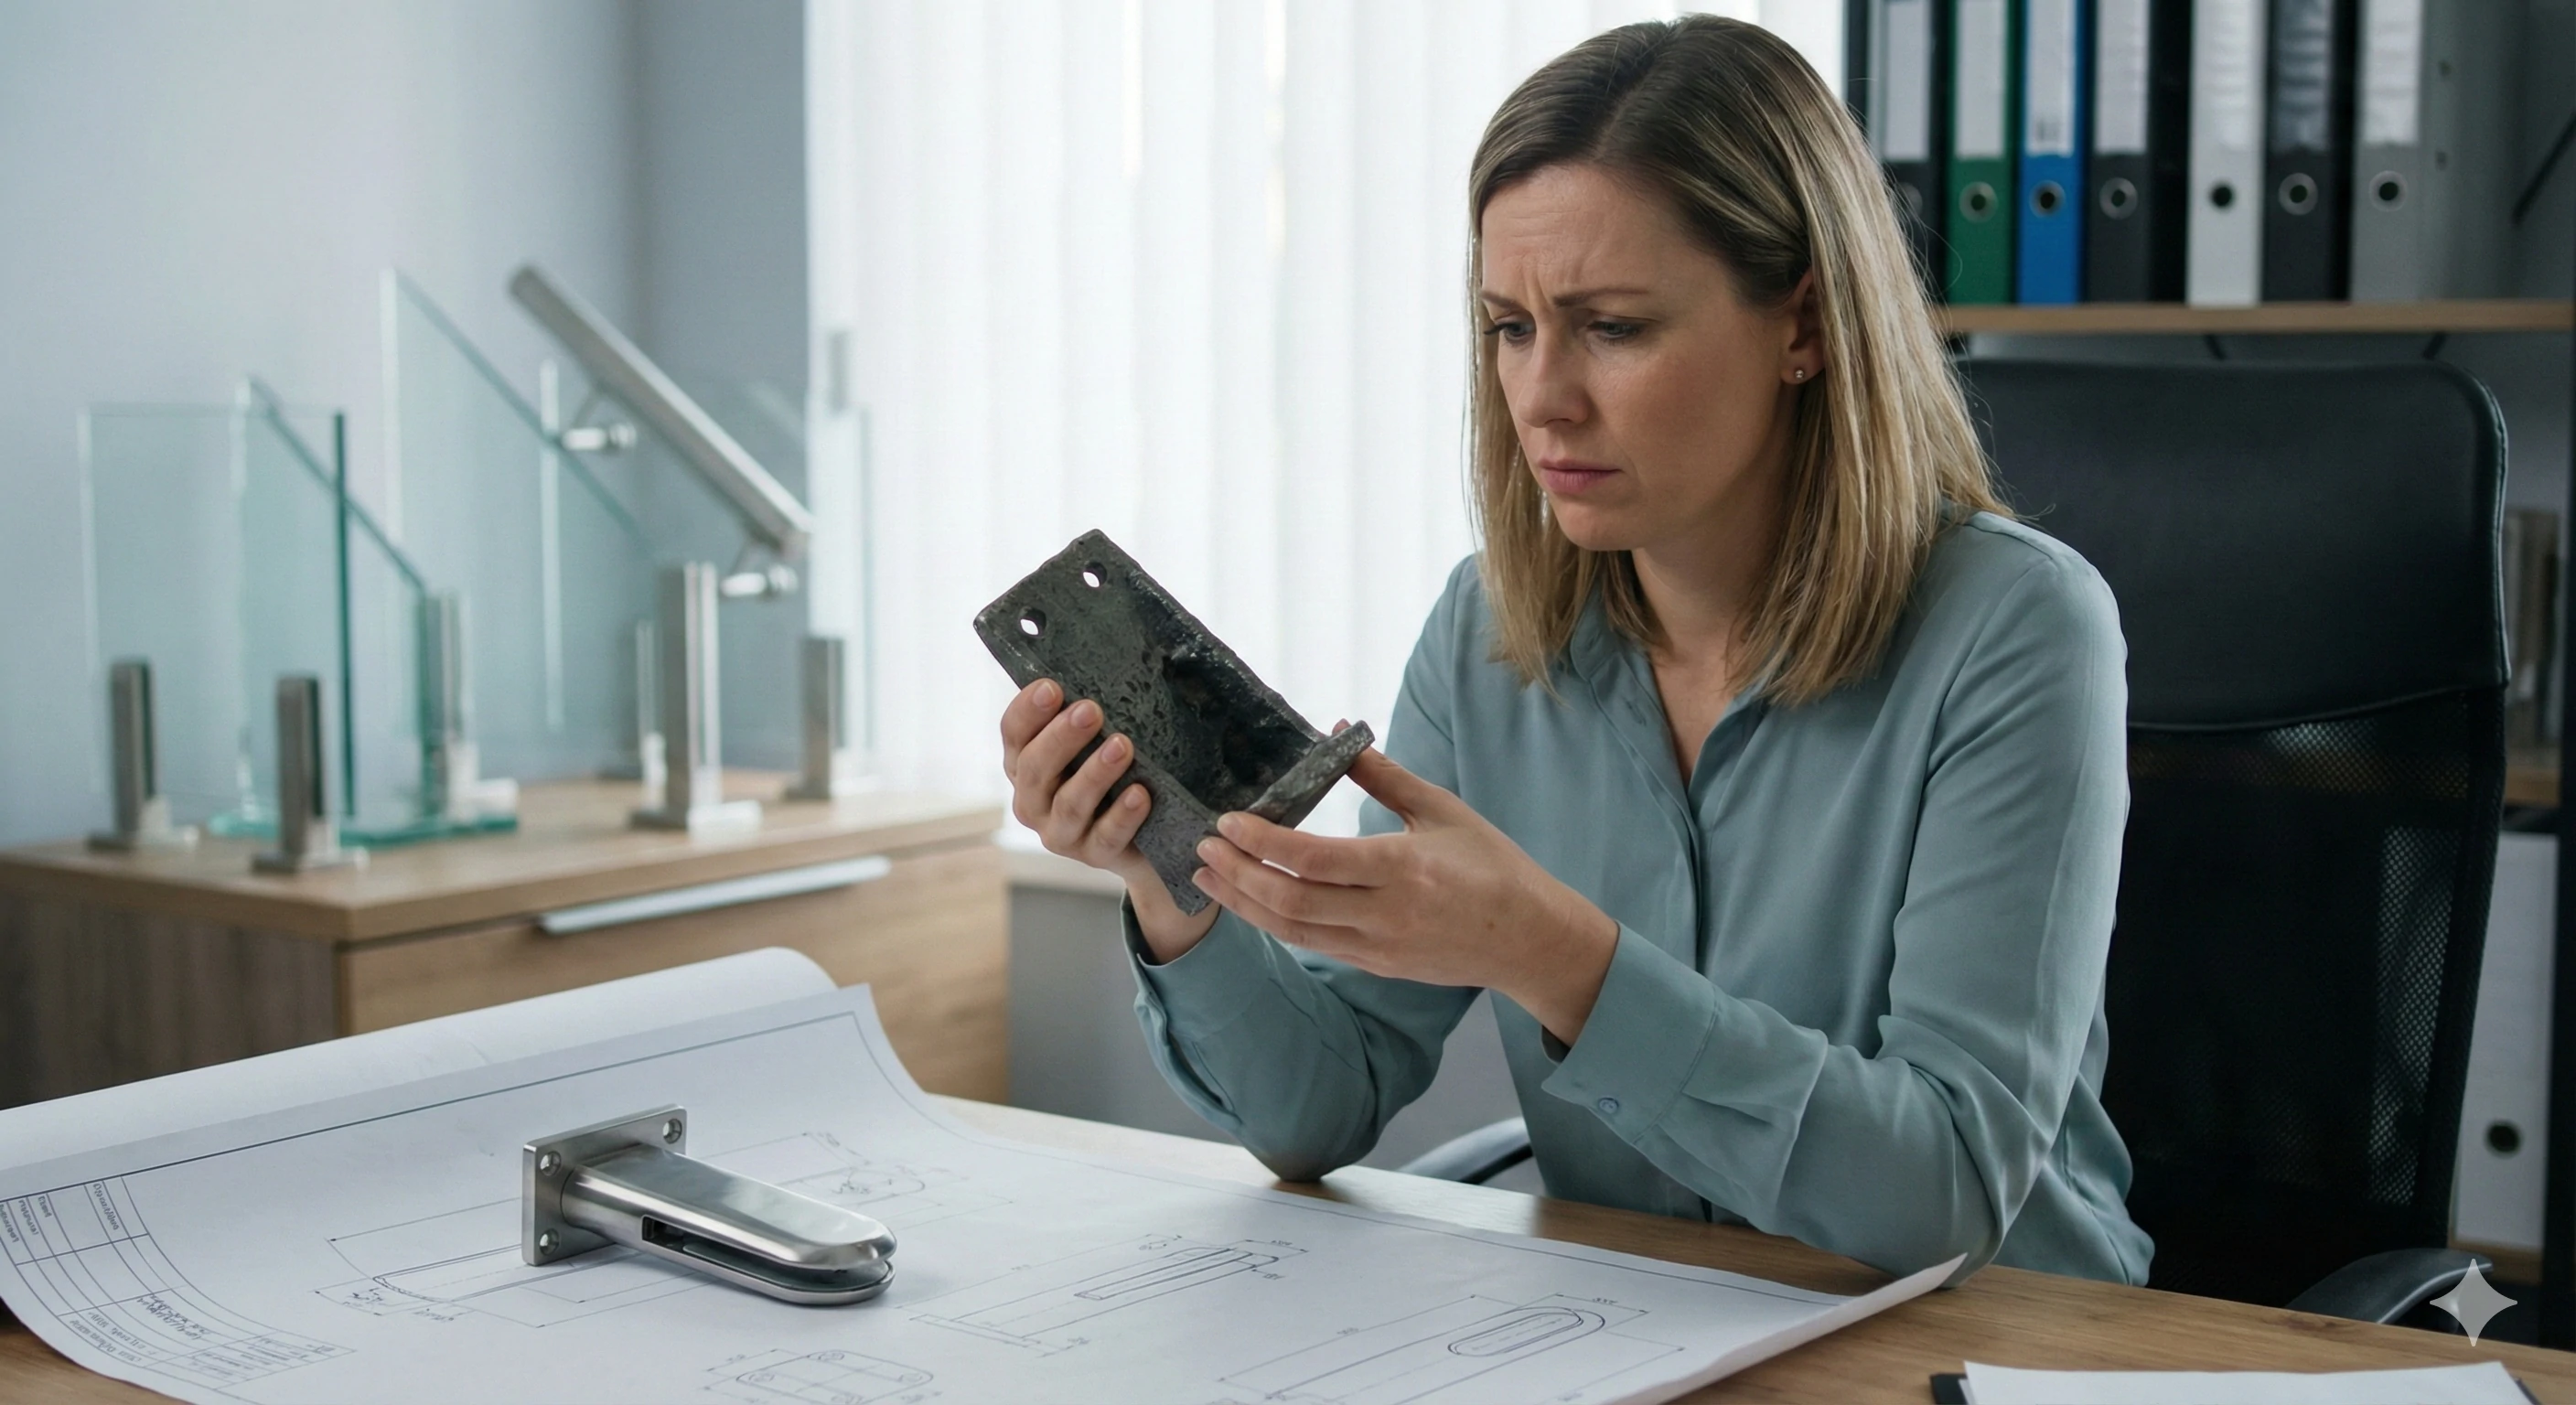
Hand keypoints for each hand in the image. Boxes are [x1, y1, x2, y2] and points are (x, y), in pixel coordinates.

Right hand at [999, 679, 1219, 958]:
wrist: (1142, 837)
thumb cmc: (1112, 774)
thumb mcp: (1093, 741)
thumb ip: (1086, 715)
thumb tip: (1103, 658)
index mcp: (1024, 764)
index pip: (1013, 734)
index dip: (1028, 711)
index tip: (1052, 686)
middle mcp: (1033, 800)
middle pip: (1035, 769)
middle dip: (1062, 738)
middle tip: (1091, 710)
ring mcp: (1060, 833)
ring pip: (1069, 804)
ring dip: (1094, 774)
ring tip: (1122, 746)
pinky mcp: (1093, 855)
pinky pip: (1106, 836)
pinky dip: (1122, 815)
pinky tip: (1140, 794)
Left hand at [1188, 746, 1620, 1042]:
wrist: (1529, 940)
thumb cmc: (1492, 866)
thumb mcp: (1443, 810)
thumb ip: (1385, 776)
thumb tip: (1338, 732)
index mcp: (1404, 868)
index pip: (1314, 859)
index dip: (1263, 842)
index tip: (1228, 821)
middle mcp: (1386, 913)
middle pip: (1290, 901)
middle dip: (1238, 874)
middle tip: (1203, 847)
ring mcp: (1378, 946)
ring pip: (1293, 931)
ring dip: (1243, 904)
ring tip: (1208, 876)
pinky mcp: (1376, 965)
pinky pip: (1313, 945)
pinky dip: (1274, 923)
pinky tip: (1249, 902)